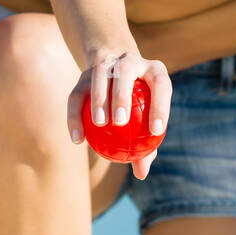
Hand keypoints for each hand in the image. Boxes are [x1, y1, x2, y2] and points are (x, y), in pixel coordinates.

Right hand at [66, 51, 171, 180]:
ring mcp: (107, 64)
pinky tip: (77, 139)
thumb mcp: (147, 122)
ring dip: (98, 99)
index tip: (156, 131)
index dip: (160, 106)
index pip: (160, 85)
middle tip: (120, 121)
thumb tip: (141, 173)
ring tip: (99, 123)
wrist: (116, 74)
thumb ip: (146, 146)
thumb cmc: (140, 107)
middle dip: (122, 95)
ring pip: (100, 76)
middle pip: (125, 72)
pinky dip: (75, 116)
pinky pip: (77, 95)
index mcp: (154, 70)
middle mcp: (131, 61)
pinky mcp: (85, 73)